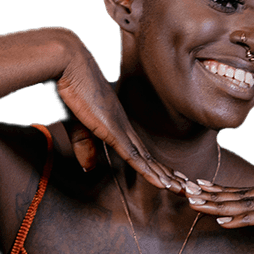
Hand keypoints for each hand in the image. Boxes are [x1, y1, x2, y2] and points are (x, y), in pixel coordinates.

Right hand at [52, 38, 178, 189]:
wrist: (70, 63)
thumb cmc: (70, 87)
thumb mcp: (76, 123)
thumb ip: (84, 145)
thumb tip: (89, 168)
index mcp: (117, 122)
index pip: (139, 149)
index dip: (153, 165)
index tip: (167, 176)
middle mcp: (124, 125)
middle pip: (149, 156)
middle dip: (166, 174)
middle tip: (184, 188)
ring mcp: (121, 128)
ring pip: (147, 160)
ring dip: (164, 177)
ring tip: (181, 191)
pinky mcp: (114, 130)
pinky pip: (135, 157)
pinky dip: (150, 173)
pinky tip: (163, 184)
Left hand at [184, 173, 253, 228]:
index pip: (247, 190)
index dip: (222, 190)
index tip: (200, 188)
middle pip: (238, 193)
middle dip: (209, 193)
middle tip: (182, 189)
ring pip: (243, 202)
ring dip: (216, 204)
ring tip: (192, 202)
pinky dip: (240, 218)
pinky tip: (223, 220)